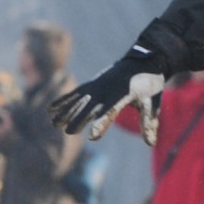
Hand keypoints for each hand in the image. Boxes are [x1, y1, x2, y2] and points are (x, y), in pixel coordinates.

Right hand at [51, 42, 167, 139]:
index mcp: (122, 94)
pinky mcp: (92, 84)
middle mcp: (106, 90)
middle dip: (79, 119)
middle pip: (91, 107)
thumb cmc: (149, 83)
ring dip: (66, 111)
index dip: (102, 123)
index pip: (111, 111)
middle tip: (68, 132)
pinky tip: (51, 109)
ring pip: (79, 100)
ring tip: (54, 124)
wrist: (142, 60)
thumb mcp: (152, 102)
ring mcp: (97, 86)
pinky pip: (75, 93)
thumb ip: (148, 121)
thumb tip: (150, 143)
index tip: (93, 136)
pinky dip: (63, 100)